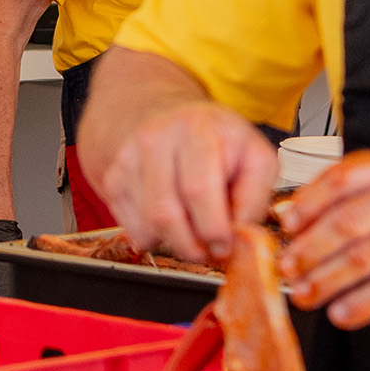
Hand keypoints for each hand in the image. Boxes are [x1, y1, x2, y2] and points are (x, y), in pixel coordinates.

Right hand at [96, 100, 277, 265]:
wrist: (176, 119)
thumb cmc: (220, 142)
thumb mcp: (255, 158)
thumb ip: (254, 197)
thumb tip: (240, 236)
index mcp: (198, 129)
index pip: (197, 188)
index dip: (213, 227)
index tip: (225, 244)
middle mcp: (156, 138)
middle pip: (165, 212)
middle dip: (191, 245)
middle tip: (208, 251)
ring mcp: (129, 157)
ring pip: (147, 224)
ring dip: (174, 243)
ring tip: (193, 234)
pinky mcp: (114, 177)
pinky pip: (130, 229)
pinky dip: (154, 238)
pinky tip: (172, 223)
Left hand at [275, 143, 369, 330]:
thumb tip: (311, 204)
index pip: (343, 178)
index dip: (307, 202)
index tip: (283, 223)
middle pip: (346, 222)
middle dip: (308, 249)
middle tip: (284, 268)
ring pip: (363, 258)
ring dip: (326, 281)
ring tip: (303, 296)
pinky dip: (361, 304)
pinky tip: (341, 314)